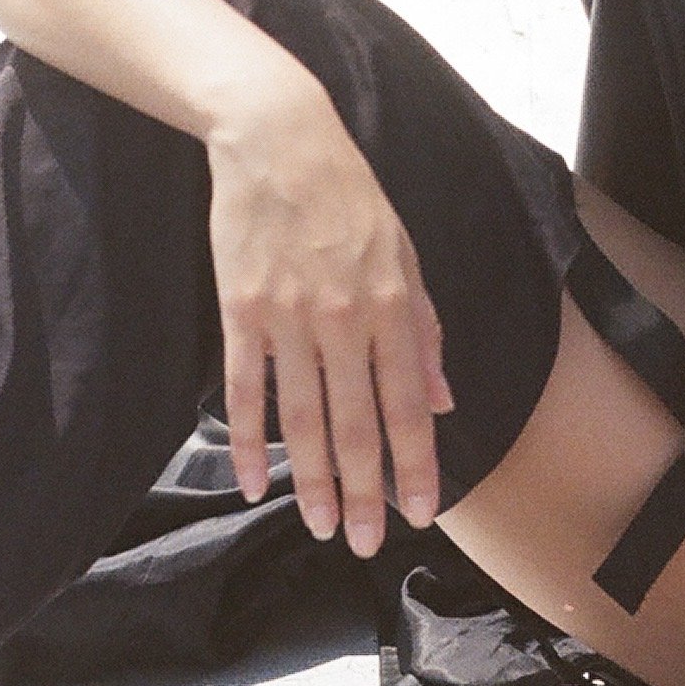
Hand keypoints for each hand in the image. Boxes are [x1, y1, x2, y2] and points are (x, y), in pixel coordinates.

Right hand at [207, 73, 451, 556]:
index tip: (418, 514)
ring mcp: (290, 318)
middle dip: (364, 492)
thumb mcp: (406, 252)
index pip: (408, 405)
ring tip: (320, 527)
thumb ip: (426, 328)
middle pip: (357, 424)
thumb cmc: (349, 196)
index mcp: (394, 305)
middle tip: (363, 544)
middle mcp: (345, 319)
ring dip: (311, 480)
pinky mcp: (242, 312)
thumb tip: (442, 399)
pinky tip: (250, 482)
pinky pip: (247, 390)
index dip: (415, 465)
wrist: (279, 141)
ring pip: (303, 419)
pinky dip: (247, 442)